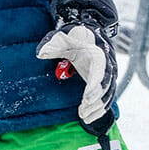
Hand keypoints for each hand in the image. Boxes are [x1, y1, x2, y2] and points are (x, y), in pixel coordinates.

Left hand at [36, 0, 118, 135]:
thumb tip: (40, 53)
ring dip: (98, 107)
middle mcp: (108, 65)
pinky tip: (88, 117)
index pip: (101, 71)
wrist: (88, 31)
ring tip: (85, 117)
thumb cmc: (75, 35)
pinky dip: (99, 108)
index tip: (87, 98)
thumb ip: (53, 43)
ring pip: (108, 94)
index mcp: (99, 54)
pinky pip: (106, 97)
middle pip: (106, 86)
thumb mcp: (63, 36)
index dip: (95, 85)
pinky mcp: (104, 80)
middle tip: (84, 111)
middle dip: (96, 101)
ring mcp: (108, 74)